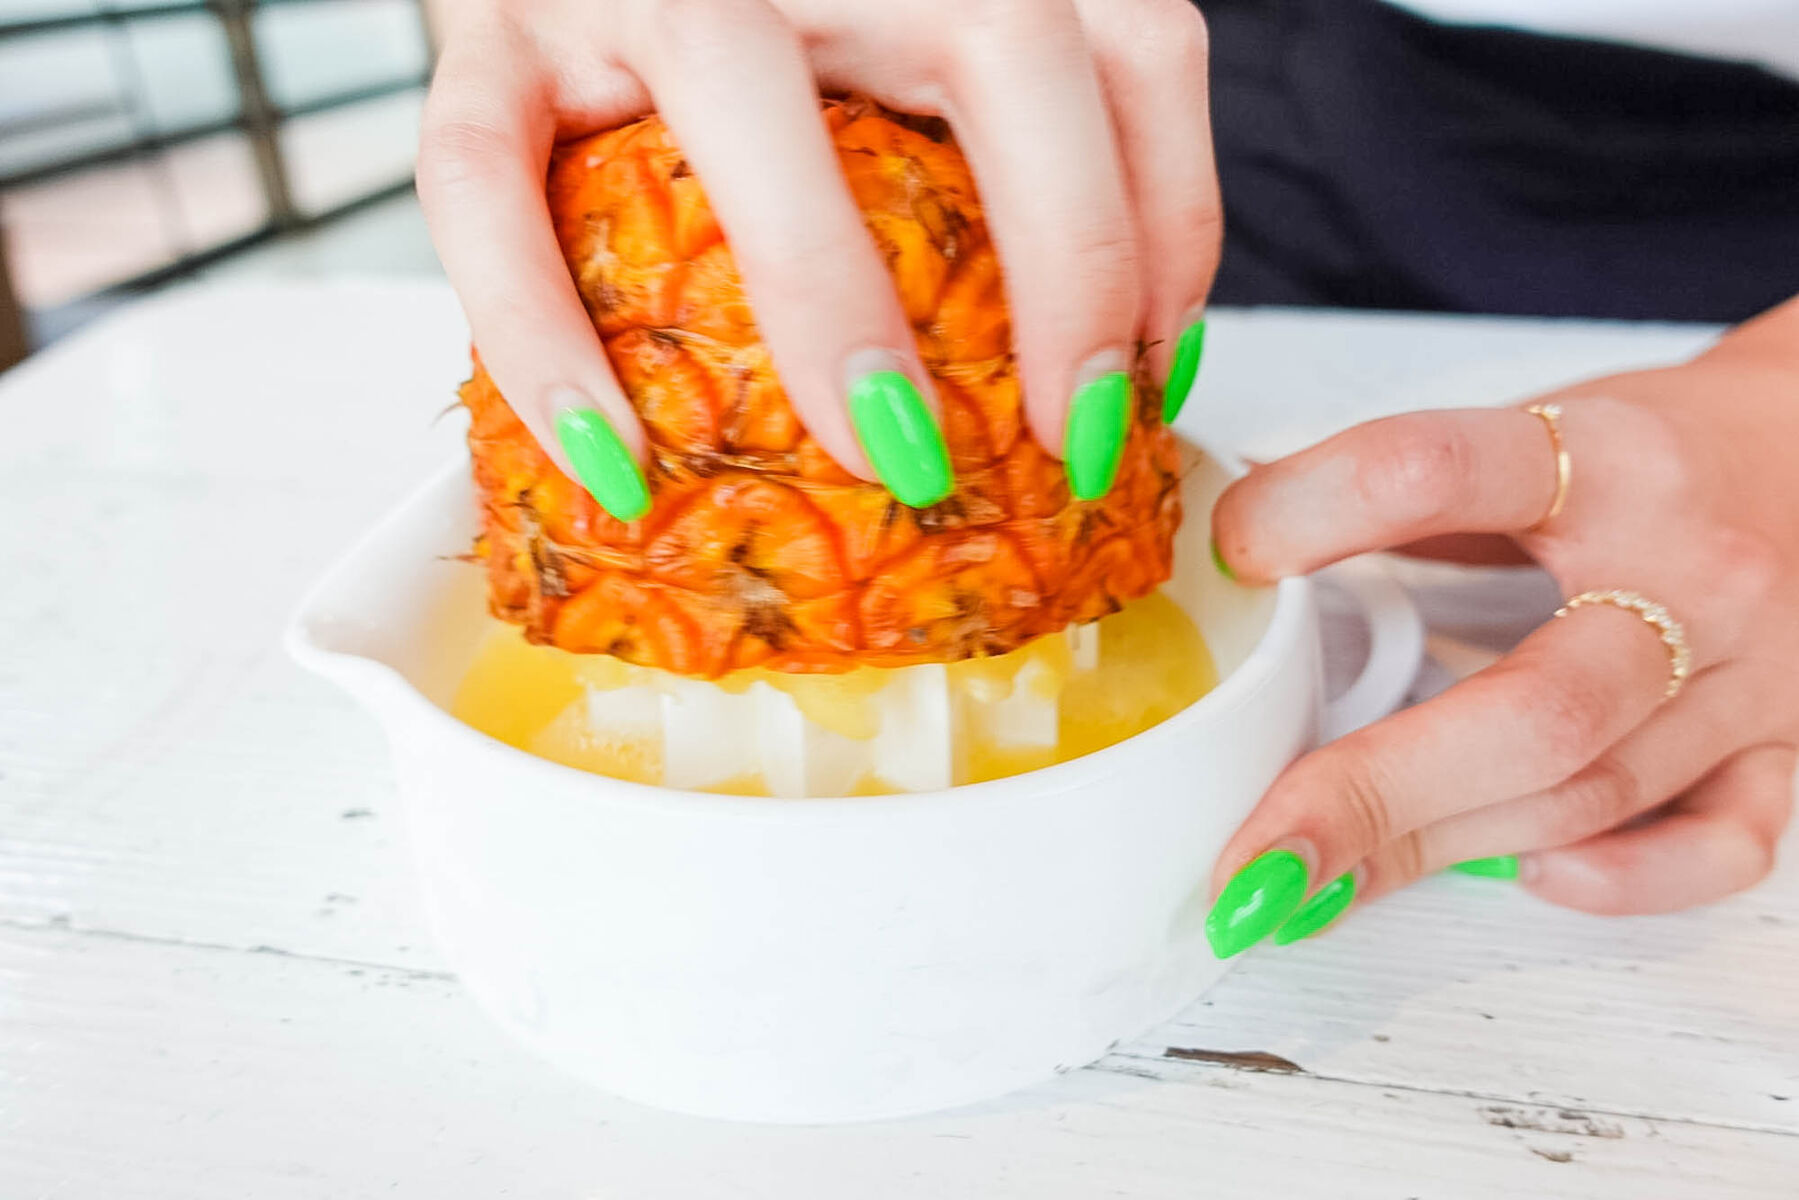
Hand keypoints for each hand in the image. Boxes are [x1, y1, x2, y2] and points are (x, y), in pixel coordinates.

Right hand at [417, 0, 1219, 515]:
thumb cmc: (760, 33)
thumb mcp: (912, 58)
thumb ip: (1013, 152)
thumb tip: (1128, 352)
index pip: (1126, 41)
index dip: (1173, 223)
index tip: (1151, 384)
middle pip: (1002, 42)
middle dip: (1071, 263)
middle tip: (1070, 442)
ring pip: (739, 92)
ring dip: (832, 297)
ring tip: (888, 460)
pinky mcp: (487, 34)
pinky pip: (489, 181)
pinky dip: (537, 331)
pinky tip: (610, 463)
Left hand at [1204, 296, 1798, 955]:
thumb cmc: (1663, 452)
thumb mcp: (1537, 428)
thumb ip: (1407, 485)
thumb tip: (1240, 513)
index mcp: (1607, 461)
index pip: (1439, 473)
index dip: (1316, 509)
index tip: (1231, 552)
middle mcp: (1693, 575)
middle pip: (1533, 710)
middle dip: (1374, 791)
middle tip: (1253, 853)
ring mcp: (1753, 677)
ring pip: (1593, 794)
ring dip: (1436, 851)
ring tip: (1310, 884)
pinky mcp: (1786, 749)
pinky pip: (1721, 845)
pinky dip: (1621, 878)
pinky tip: (1525, 873)